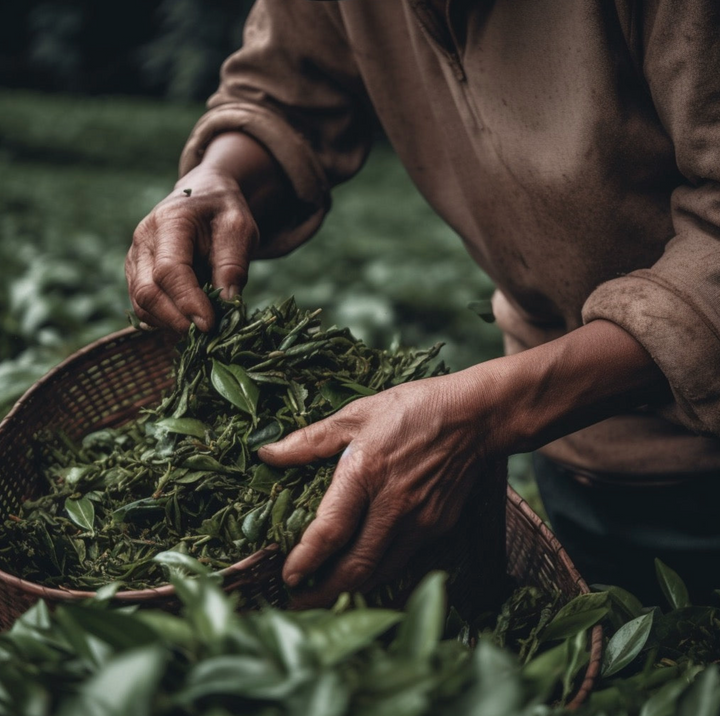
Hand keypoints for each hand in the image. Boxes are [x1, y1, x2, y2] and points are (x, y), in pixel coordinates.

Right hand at [126, 166, 256, 332]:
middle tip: (209, 333)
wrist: (203, 199)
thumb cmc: (223, 213)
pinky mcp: (136, 275)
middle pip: (147, 292)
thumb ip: (233, 264)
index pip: (169, 271)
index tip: (210, 325)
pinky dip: (166, 321)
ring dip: (172, 323)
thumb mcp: (239, 230)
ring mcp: (134, 259)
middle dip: (177, 320)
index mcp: (169, 222)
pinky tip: (191, 320)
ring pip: (141, 305)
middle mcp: (143, 241)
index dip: (188, 302)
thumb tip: (227, 304)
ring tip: (203, 326)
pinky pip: (144, 307)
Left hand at [259, 368, 508, 606]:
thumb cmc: (413, 409)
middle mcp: (393, 504)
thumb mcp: (358, 414)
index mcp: (365, 472)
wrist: (474, 417)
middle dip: (323, 592)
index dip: (305, 560)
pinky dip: (381, 573)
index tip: (287, 576)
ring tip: (327, 592)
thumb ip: (310, 440)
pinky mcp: (438, 527)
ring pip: (381, 572)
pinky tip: (365, 572)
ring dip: (352, 589)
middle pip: (355, 567)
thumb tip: (268, 454)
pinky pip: (404, 561)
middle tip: (300, 600)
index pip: (329, 531)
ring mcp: (420, 520)